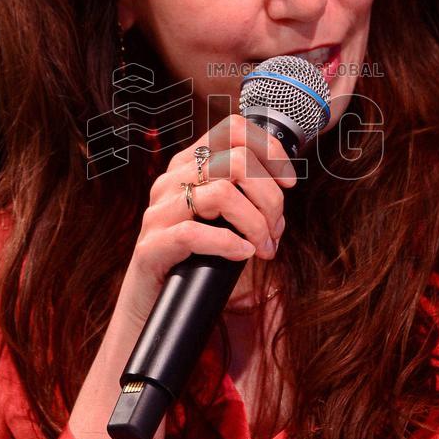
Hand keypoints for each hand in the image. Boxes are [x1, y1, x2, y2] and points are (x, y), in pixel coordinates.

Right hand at [114, 113, 296, 326]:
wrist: (151, 307)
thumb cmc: (195, 261)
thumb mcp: (222, 218)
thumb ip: (244, 195)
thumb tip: (282, 187)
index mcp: (188, 166)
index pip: (232, 130)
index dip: (268, 150)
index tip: (287, 181)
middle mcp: (171, 181)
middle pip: (237, 162)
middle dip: (270, 198)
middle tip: (276, 230)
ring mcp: (158, 213)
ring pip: (222, 194)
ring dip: (256, 223)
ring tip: (264, 248)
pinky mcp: (151, 247)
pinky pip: (194, 233)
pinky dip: (229, 243)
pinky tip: (243, 254)